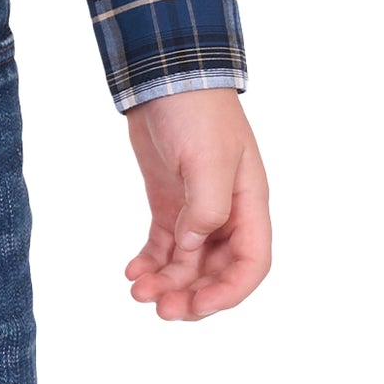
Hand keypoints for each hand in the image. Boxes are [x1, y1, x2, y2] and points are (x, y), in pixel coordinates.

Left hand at [123, 87, 270, 319]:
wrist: (163, 74)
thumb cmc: (196, 111)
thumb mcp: (207, 159)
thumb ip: (206, 209)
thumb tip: (190, 249)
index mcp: (248, 203)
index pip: (251, 264)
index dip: (229, 292)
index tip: (197, 305)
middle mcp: (226, 211)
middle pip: (217, 270)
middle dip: (192, 294)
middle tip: (161, 309)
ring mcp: (195, 207)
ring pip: (187, 262)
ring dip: (167, 282)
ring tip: (138, 292)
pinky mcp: (168, 200)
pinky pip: (164, 244)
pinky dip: (151, 262)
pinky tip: (132, 271)